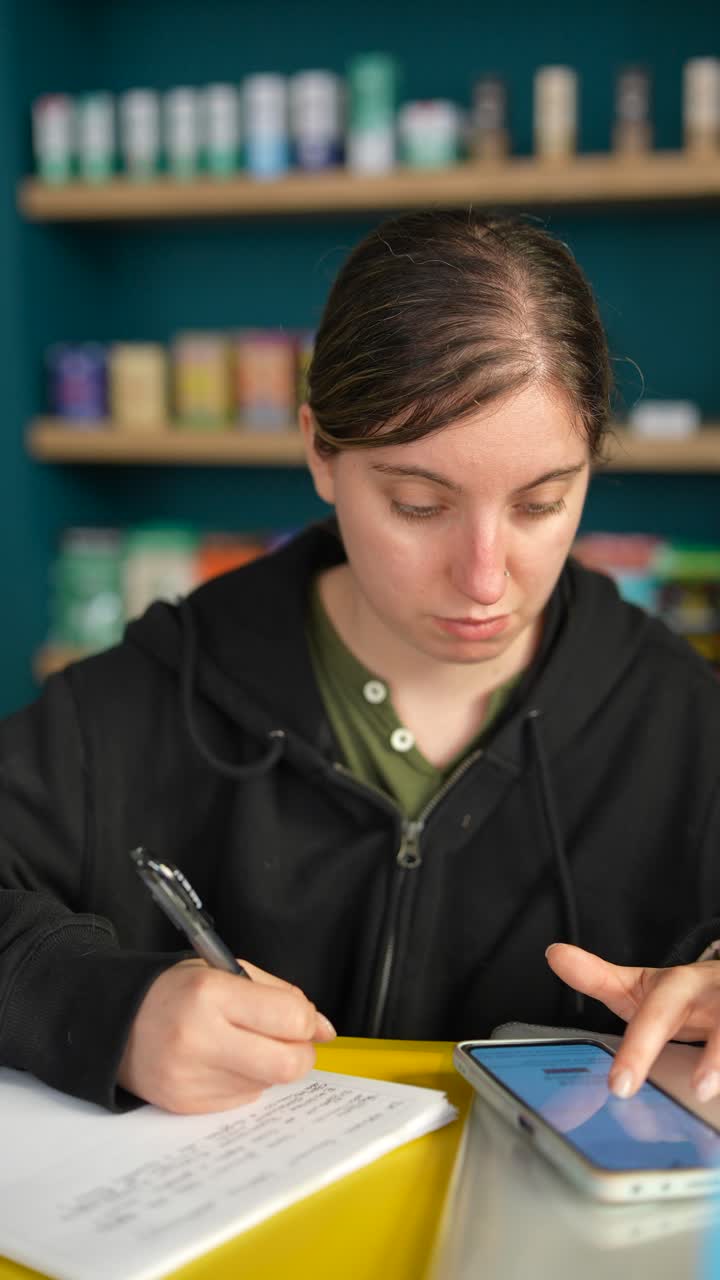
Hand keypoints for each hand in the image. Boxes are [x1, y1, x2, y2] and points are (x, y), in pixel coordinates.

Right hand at [117, 958, 335, 1113]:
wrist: (117, 1025)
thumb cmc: (176, 992)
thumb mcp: (224, 971)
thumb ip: (279, 994)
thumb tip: (325, 1030)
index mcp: (211, 994)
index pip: (290, 1017)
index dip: (307, 1020)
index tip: (303, 1018)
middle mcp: (200, 1039)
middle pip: (287, 1064)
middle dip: (301, 1053)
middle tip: (291, 1041)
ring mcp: (193, 1078)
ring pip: (269, 1084)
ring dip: (270, 1066)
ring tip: (243, 1044)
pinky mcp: (189, 1106)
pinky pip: (244, 1099)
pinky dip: (246, 1080)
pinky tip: (223, 1061)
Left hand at [546, 943, 719, 1103]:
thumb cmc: (686, 996)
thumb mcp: (644, 987)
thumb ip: (599, 978)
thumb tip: (554, 954)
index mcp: (683, 987)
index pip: (659, 1014)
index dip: (640, 1049)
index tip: (620, 1086)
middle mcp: (719, 995)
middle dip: (714, 1057)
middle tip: (698, 1091)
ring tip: (711, 1091)